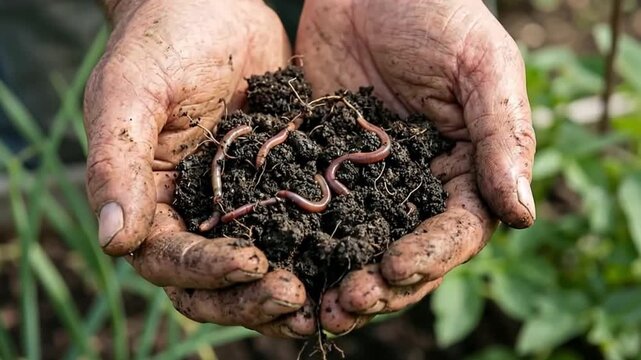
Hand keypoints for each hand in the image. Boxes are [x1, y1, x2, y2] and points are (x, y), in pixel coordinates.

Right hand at [85, 0, 313, 336]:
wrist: (213, 6)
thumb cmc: (162, 40)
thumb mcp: (132, 92)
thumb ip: (119, 162)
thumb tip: (113, 239)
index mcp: (150, 199)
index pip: (168, 258)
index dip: (205, 270)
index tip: (250, 263)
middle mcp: (194, 211)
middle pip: (212, 281)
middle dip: (248, 297)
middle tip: (295, 299)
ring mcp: (238, 203)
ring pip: (256, 267)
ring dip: (282, 290)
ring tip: (323, 301)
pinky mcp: (277, 186)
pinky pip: (293, 229)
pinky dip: (313, 252)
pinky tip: (346, 259)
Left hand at [296, 0, 535, 333]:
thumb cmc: (437, 14)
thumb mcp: (481, 66)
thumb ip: (502, 136)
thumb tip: (522, 214)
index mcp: (465, 170)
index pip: (456, 230)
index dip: (431, 255)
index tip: (396, 267)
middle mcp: (417, 187)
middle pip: (404, 252)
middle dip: (379, 285)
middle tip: (346, 304)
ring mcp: (368, 183)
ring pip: (357, 245)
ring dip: (337, 278)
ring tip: (313, 306)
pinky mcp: (324, 169)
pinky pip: (314, 213)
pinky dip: (300, 243)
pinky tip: (280, 262)